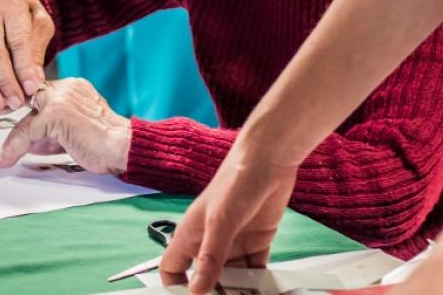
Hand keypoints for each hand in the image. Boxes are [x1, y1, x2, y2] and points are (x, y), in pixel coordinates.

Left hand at [0, 78, 130, 174]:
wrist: (124, 148)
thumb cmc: (102, 145)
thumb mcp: (69, 134)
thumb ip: (48, 132)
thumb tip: (25, 142)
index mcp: (70, 88)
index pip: (34, 91)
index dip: (13, 101)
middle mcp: (65, 87)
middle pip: (23, 95)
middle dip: (0, 106)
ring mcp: (61, 98)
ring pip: (25, 115)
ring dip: (11, 136)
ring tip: (2, 154)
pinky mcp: (58, 114)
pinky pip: (28, 130)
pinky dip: (16, 146)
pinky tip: (8, 159)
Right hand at [159, 141, 298, 293]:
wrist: (269, 160)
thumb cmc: (235, 181)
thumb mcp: (220, 222)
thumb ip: (210, 257)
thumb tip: (196, 291)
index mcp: (191, 235)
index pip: (173, 268)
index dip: (176, 287)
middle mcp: (210, 243)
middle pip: (205, 280)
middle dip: (213, 294)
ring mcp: (233, 244)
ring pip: (233, 280)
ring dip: (240, 292)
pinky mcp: (256, 243)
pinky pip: (256, 272)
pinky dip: (261, 284)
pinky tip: (266, 291)